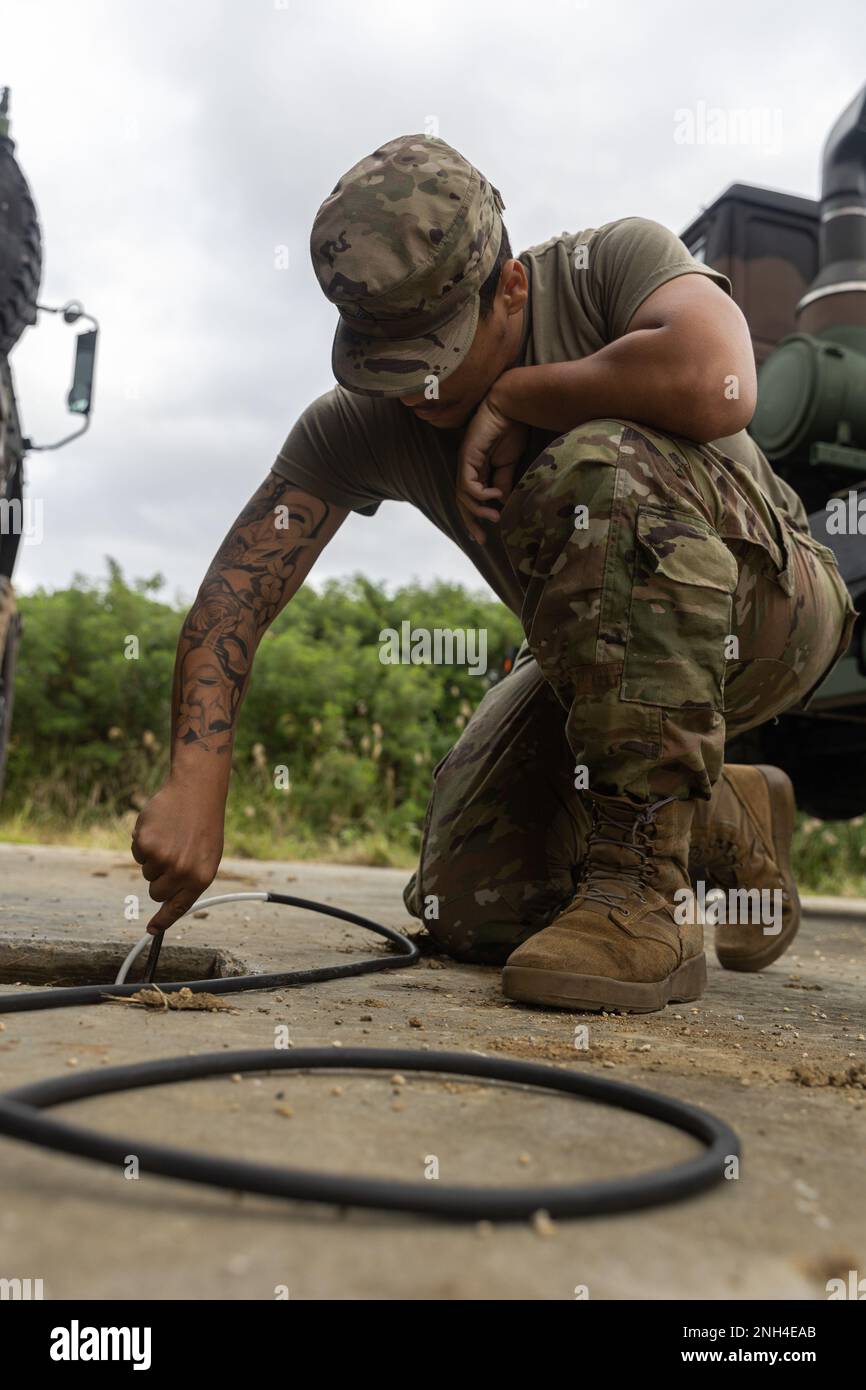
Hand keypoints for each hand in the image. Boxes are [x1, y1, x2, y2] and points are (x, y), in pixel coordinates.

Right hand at [131, 775, 224, 932]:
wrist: (196, 792)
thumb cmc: (203, 826)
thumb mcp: (207, 857)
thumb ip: (190, 881)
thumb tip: (168, 903)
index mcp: (200, 878)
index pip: (177, 908)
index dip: (162, 921)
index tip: (151, 930)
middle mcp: (181, 872)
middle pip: (156, 893)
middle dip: (159, 879)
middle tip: (171, 856)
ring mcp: (162, 859)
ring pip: (147, 872)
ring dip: (154, 858)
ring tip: (171, 837)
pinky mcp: (145, 844)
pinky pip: (137, 855)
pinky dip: (144, 844)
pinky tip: (160, 829)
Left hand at [457, 392, 527, 544]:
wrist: (511, 407)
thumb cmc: (512, 430)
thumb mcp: (510, 463)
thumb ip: (504, 482)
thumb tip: (503, 503)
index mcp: (478, 470)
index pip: (471, 499)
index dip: (476, 518)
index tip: (485, 536)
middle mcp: (468, 468)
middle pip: (462, 502)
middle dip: (470, 522)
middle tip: (481, 540)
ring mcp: (466, 462)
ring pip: (463, 496)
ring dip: (478, 511)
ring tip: (496, 517)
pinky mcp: (467, 457)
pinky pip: (468, 484)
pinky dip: (481, 494)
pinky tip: (496, 495)